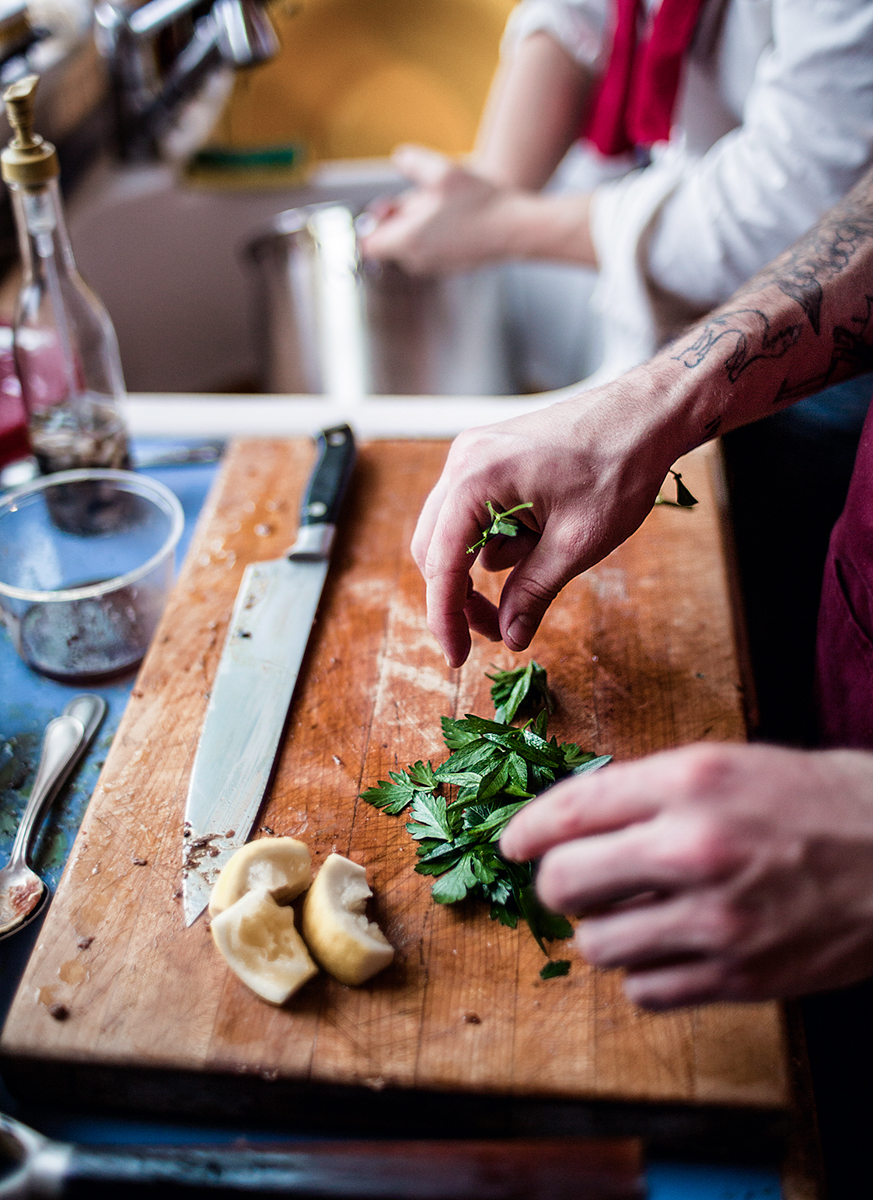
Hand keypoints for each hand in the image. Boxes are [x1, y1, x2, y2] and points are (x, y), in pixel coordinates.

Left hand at [359, 145, 515, 274]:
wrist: (515, 229)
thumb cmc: (480, 202)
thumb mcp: (442, 172)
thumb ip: (413, 163)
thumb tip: (399, 156)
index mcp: (407, 241)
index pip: (368, 244)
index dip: (372, 224)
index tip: (388, 207)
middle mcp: (417, 260)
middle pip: (391, 242)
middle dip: (400, 219)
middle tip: (423, 197)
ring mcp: (435, 267)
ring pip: (412, 245)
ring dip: (420, 225)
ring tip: (444, 206)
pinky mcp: (451, 267)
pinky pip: (432, 250)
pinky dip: (437, 234)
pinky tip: (458, 218)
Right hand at [410, 379, 680, 666]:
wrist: (648, 414)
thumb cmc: (618, 467)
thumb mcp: (576, 544)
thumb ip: (532, 592)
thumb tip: (510, 636)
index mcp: (475, 480)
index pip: (441, 564)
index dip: (446, 618)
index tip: (457, 657)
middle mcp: (463, 463)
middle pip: (434, 548)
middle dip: (461, 595)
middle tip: (497, 629)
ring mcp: (475, 457)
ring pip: (456, 533)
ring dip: (489, 563)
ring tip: (544, 559)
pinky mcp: (491, 458)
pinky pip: (477, 513)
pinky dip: (502, 538)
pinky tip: (543, 533)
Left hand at [500, 742, 872, 1007]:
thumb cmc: (816, 800)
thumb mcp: (727, 764)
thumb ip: (647, 790)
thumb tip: (572, 819)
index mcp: (689, 782)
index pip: (569, 810)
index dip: (525, 830)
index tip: (513, 844)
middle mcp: (694, 849)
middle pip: (564, 883)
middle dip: (554, 883)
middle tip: (569, 882)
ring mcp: (717, 921)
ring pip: (596, 946)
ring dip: (598, 931)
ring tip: (625, 915)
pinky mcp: (739, 977)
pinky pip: (644, 991)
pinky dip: (641, 973)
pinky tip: (664, 948)